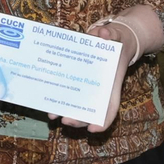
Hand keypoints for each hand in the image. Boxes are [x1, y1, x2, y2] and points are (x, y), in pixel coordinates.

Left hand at [48, 7, 162, 132]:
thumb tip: (103, 33)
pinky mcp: (78, 82)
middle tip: (65, 120)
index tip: (93, 130)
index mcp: (112, 84)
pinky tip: (48, 104)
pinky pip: (69, 95)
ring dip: (66, 113)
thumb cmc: (115, 40)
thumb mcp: (115, 35)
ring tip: (52, 115)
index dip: (103, 121)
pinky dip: (60, 101)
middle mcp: (100, 90)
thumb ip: (110, 34)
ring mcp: (88, 88)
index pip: (111, 107)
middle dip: (78, 119)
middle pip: (91, 112)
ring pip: (78, 107)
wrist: (110, 39)